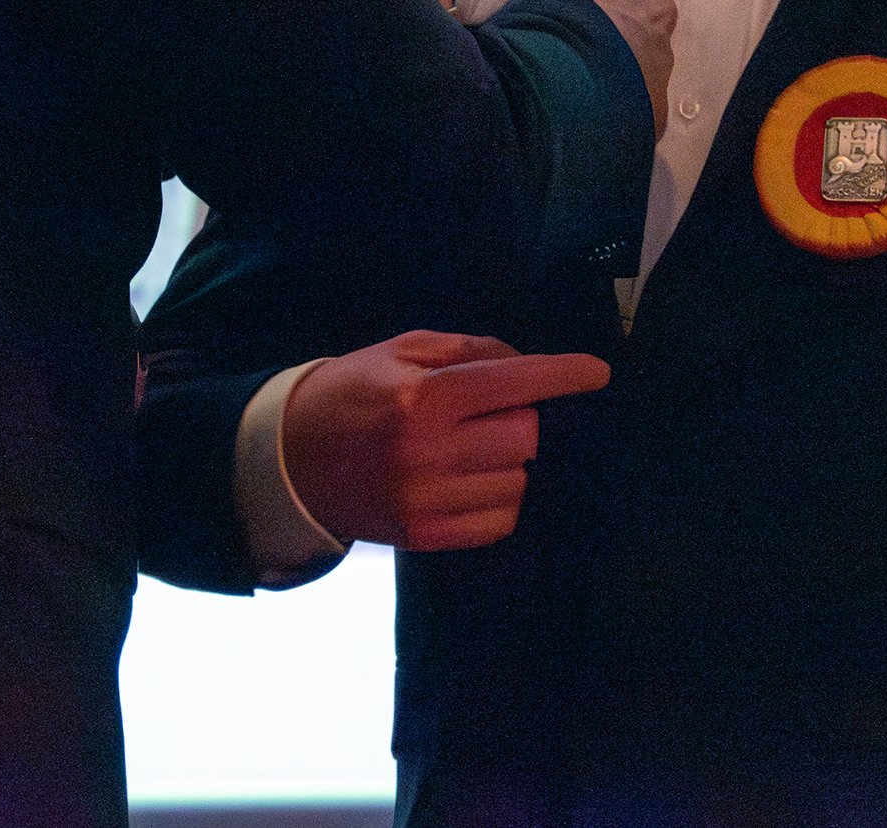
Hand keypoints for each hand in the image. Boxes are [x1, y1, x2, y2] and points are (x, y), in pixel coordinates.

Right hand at [280, 330, 610, 549]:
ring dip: (511, 458)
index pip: (514, 382)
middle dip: (522, 416)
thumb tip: (527, 365)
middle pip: (526, 434)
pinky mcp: (427, 536)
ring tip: (472, 447)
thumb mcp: (402, 350)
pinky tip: (472, 479)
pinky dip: (501, 496)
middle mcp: (429, 452)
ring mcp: (429, 501)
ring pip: (519, 478)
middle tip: (491, 411)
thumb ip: (469, 350)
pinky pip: (501, 519)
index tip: (597, 373)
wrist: (289, 459)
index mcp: (423, 398)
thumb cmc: (352, 392)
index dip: (562, 375)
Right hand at [455, 0, 674, 137]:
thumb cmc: (522, 16)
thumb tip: (479, 15)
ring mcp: (661, 54)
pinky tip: (574, 118)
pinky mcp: (658, 102)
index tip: (533, 15)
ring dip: (599, 72)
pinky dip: (605, 110)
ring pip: (628, 62)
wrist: (551, 77)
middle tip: (547, 54)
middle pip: (617, 14)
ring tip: (559, 91)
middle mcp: (652, 1)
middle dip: (587, 32)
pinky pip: (629, 105)